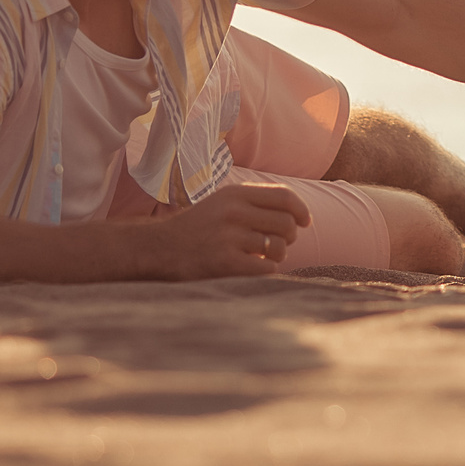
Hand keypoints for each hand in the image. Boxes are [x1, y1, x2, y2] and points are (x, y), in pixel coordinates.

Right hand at [148, 181, 312, 279]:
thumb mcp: (223, 203)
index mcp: (235, 194)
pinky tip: (251, 268)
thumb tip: (299, 214)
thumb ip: (256, 203)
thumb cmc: (198, 227)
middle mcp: (233, 212)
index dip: (301, 210)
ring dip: (276, 256)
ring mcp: (228, 237)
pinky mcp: (225, 263)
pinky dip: (265, 270)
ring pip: (278, 247)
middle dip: (289, 237)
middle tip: (277, 244)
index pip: (284, 196)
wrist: (158, 249)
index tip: (305, 221)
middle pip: (287, 224)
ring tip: (261, 256)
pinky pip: (266, 268)